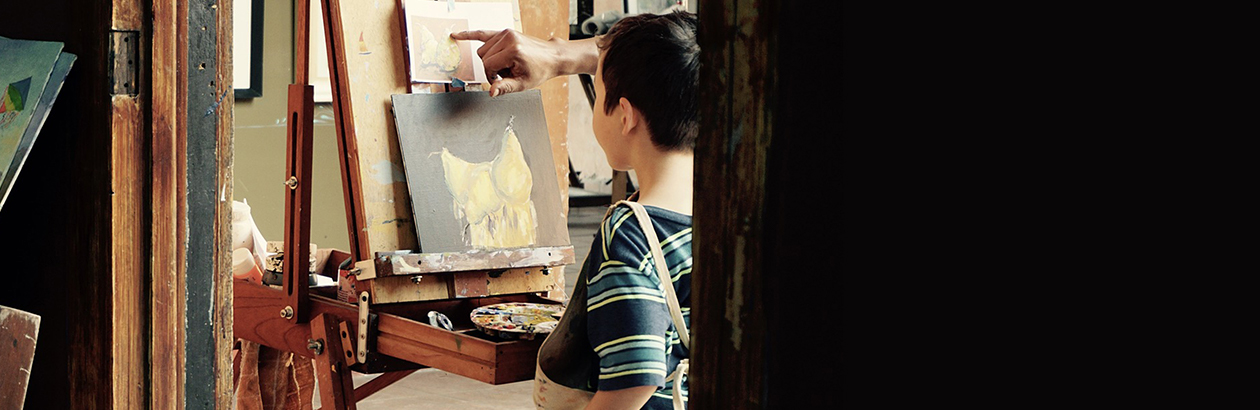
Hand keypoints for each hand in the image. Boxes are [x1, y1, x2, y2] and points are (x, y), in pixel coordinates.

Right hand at [450, 29, 597, 96]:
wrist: (551, 57)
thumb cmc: (539, 70)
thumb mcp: (523, 84)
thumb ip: (505, 88)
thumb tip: (491, 93)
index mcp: (513, 51)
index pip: (488, 65)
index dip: (492, 76)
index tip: (502, 79)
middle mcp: (508, 39)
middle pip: (483, 56)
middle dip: (491, 68)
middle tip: (506, 72)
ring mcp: (505, 33)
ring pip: (482, 49)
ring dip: (490, 59)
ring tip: (506, 64)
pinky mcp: (504, 32)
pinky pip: (482, 33)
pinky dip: (469, 34)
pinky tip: (456, 35)